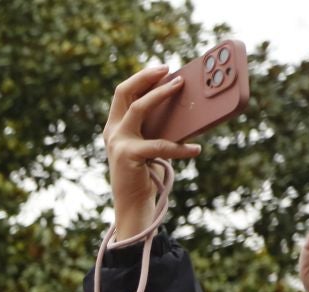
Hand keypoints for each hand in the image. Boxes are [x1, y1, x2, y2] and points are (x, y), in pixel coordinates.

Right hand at [103, 65, 203, 240]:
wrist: (133, 205)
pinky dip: (180, 148)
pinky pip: (160, 145)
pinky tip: (196, 149)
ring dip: (161, 93)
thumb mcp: (149, 143)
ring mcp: (118, 143)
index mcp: (115, 126)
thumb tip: (185, 105)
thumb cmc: (145, 173)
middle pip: (124, 91)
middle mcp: (112, 131)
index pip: (123, 92)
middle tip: (172, 72)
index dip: (142, 76)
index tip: (164, 68)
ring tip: (182, 87)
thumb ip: (156, 126)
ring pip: (139, 107)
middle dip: (147, 76)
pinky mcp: (129, 156)